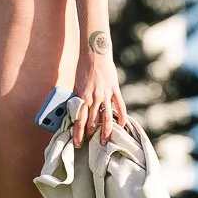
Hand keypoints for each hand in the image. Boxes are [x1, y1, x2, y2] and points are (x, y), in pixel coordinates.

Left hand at [70, 30, 126, 146]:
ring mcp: (105, 94)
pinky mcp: (114, 89)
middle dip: (91, 134)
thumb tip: (75, 110)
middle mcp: (94, 97)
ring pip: (106, 116)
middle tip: (89, 145)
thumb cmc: (83, 67)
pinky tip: (122, 125)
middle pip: (93, 121)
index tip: (77, 143)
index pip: (79, 120)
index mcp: (82, 96)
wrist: (94, 52)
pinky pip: (119, 105)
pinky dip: (121, 116)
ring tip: (105, 141)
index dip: (78, 133)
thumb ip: (77, 97)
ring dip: (105, 131)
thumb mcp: (76, 83)